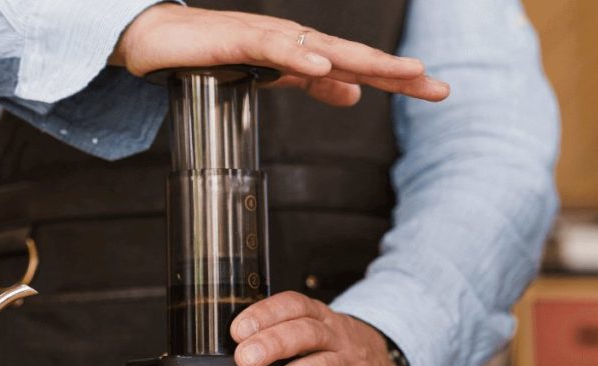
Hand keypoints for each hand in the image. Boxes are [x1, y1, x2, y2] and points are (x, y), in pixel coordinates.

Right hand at [110, 4, 449, 106]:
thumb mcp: (275, 76)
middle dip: (396, 70)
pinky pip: (273, 49)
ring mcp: (268, 38)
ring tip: (400, 73)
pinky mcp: (238, 41)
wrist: (160, 41)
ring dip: (363, 60)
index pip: (359, 67)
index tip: (437, 91)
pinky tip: (323, 67)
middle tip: (436, 84)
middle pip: (353, 56)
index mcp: (305, 54)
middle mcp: (294, 41)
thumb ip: (314, 85)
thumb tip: (354, 96)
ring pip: (323, 49)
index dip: (397, 78)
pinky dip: (300, 57)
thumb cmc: (215, 54)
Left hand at [231, 291, 400, 365]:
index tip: (238, 331)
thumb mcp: (311, 336)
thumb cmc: (337, 354)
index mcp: (318, 321)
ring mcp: (354, 364)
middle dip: (272, 344)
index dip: (265, 314)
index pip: (292, 306)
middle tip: (245, 360)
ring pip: (325, 365)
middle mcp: (336, 337)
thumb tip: (236, 346)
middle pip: (305, 332)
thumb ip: (280, 337)